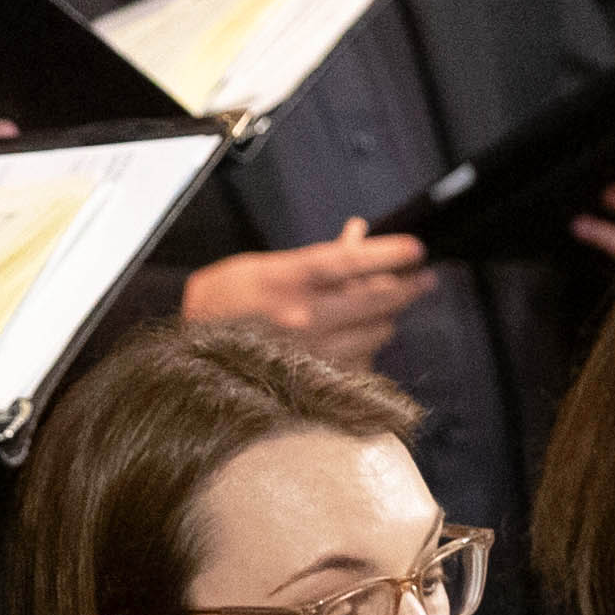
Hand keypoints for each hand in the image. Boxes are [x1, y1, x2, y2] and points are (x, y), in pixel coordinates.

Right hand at [185, 227, 430, 368]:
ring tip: (384, 308)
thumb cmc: (227, 303)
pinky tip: (362, 338)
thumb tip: (358, 234)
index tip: (417, 248)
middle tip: (424, 278)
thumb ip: (316, 256)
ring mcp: (310, 353)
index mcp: (287, 281)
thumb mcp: (265, 266)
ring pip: (376, 332)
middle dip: (407, 287)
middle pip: (375, 300)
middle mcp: (302, 318)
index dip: (388, 253)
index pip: (347, 262)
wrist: (191, 358)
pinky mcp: (315, 380)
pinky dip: (368, 347)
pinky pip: (363, 362)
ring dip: (386, 318)